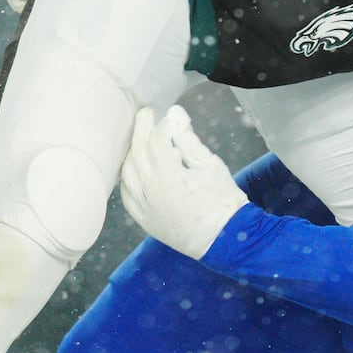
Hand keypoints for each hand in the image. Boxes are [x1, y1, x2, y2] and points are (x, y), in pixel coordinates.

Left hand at [121, 106, 249, 259]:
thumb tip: (174, 114)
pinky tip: (133, 168)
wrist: (224, 239)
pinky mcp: (144, 221)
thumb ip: (188, 139)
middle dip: (141, 129)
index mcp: (168, 176)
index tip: (169, 117)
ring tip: (140, 139)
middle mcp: (150, 192)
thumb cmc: (222, 200)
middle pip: (138, 152)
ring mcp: (144, 208)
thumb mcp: (209, 165)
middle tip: (146, 114)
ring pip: (127, 173)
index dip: (162, 124)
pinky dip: (128, 178)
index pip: (156, 141)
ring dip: (132, 152)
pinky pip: (127, 196)